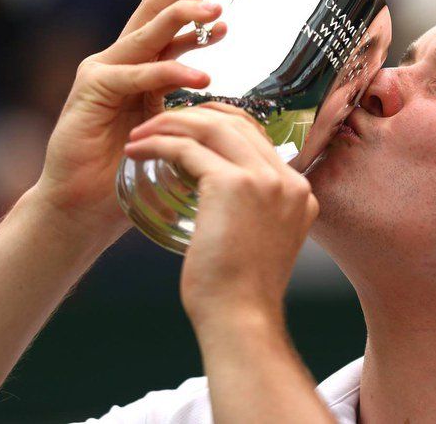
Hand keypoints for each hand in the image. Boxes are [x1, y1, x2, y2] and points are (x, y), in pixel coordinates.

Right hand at [32, 0, 232, 241]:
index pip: (166, 16)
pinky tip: (201, 73)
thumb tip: (222, 92)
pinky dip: (170, 72)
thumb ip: (187, 103)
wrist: (83, 205)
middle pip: (158, 10)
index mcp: (139, 63)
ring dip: (185, 17)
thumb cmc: (127, 168)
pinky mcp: (93, 91)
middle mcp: (120, 58)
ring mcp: (103, 70)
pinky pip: (138, 75)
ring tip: (218, 10)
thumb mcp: (167, 126)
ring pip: (148, 32)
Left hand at [123, 103, 319, 324]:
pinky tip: (137, 150)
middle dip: (195, 116)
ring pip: (214, 127)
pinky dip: (159, 143)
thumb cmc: (241, 291)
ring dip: (172, 124)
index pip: (260, 139)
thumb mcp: (262, 241)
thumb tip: (221, 195)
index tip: (190, 129)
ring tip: (142, 133)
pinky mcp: (234, 185)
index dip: (222, 125)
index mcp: (299, 191)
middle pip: (239, 123)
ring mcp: (265, 180)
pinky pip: (188, 148)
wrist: (241, 318)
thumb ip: (255, 213)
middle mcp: (287, 180)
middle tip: (160, 123)